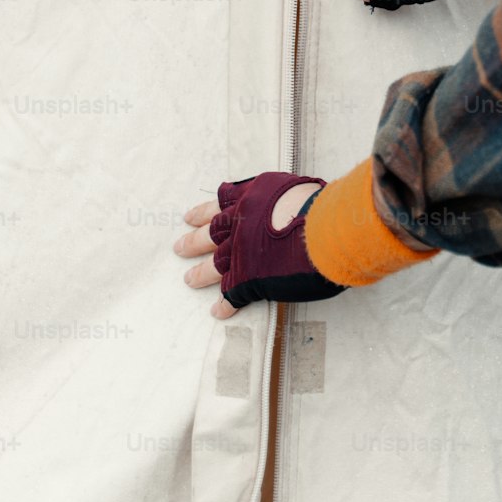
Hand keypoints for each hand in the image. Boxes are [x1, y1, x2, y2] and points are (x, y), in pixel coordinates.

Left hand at [175, 173, 345, 314]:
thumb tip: (286, 203)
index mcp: (250, 198)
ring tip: (189, 280)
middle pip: (209, 234)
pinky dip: (224, 306)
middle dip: (193, 242)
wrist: (323, 230)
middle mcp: (240, 223)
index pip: (220, 202)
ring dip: (201, 273)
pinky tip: (218, 312)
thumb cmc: (319, 206)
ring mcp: (241, 252)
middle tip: (179, 249)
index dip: (203, 211)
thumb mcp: (295, 188)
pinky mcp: (249, 279)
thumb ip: (281, 198)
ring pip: (214, 265)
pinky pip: (231, 295)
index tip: (190, 217)